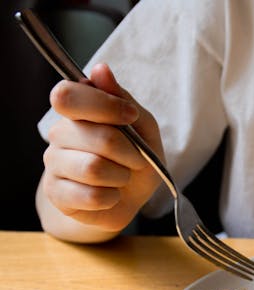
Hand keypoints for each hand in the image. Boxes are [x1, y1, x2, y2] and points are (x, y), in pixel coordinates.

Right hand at [38, 63, 162, 239]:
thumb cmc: (134, 160)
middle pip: (97, 136)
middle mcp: (59, 134)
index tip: (131, 117)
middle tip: (137, 160)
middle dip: (130, 152)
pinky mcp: (56, 194)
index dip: (104, 105)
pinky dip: (112, 198)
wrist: (126, 200)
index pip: (68, 95)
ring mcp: (54, 164)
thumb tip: (100, 69)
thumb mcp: (143, 129)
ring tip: (121, 178)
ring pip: (93, 168)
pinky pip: (91, 196)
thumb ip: (124, 100)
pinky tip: (110, 195)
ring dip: (121, 177)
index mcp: (77, 111)